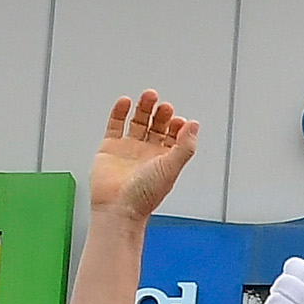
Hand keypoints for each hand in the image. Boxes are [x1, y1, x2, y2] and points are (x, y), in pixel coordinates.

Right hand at [91, 90, 197, 222]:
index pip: (173, 137)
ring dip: (143, 108)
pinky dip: (119, 112)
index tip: (180, 119)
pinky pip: (115, 125)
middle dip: (160, 114)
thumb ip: (185, 146)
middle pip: (155, 126)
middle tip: (163, 105)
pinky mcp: (110, 148)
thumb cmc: (144, 195)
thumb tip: (194, 126)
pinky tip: (126, 102)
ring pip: (137, 122)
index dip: (177, 127)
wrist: (118, 207)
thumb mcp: (171, 167)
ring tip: (148, 96)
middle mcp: (146, 153)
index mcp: (164, 160)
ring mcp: (128, 149)